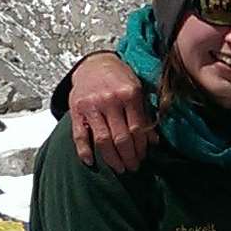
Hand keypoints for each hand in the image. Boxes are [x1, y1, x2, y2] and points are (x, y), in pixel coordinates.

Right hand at [69, 52, 155, 170]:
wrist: (94, 63)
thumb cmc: (119, 78)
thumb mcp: (137, 90)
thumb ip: (145, 114)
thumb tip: (153, 141)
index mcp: (129, 94)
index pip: (137, 129)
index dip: (141, 148)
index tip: (143, 158)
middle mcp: (110, 100)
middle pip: (121, 138)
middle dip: (129, 157)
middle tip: (133, 168)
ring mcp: (91, 106)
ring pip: (103, 140)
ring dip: (112, 159)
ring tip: (119, 168)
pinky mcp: (76, 111)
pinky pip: (79, 135)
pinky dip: (84, 151)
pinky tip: (91, 162)